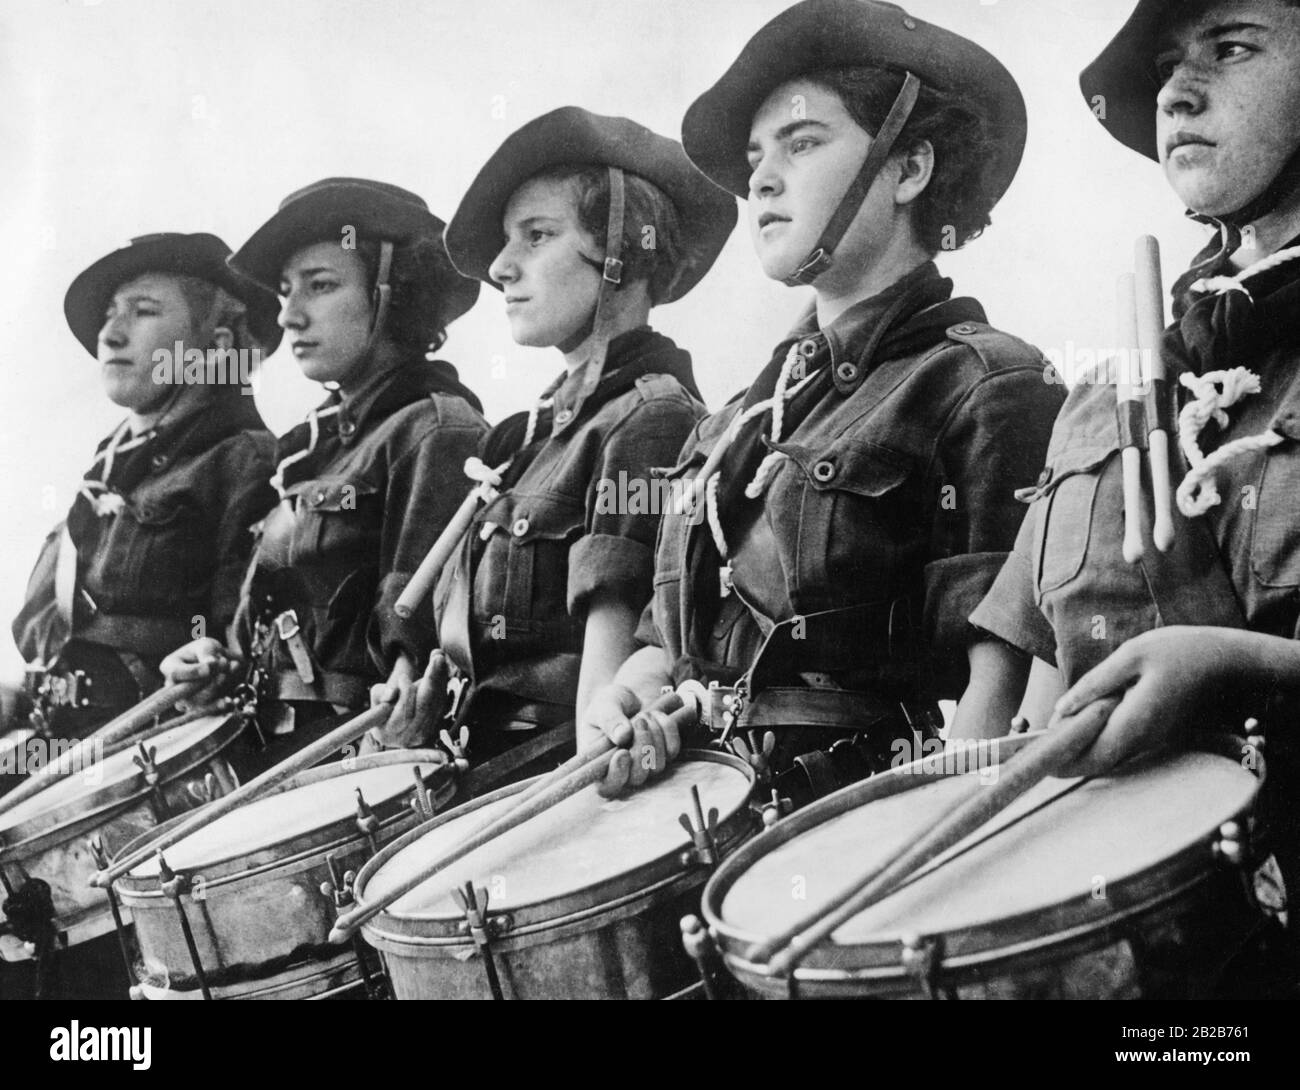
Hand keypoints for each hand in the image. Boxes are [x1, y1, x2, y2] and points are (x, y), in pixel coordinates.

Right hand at [160, 638, 240, 706]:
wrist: (221, 664)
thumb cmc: (209, 652)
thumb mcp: (206, 645)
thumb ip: (207, 653)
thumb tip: (210, 664)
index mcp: (170, 667)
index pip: (176, 674)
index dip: (194, 672)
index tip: (211, 666)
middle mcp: (173, 687)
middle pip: (186, 691)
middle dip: (207, 681)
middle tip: (225, 665)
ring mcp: (185, 700)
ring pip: (198, 702)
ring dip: (217, 688)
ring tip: (230, 669)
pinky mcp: (199, 709)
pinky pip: (208, 712)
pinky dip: (220, 704)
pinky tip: (229, 699)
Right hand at [367, 650, 448, 749]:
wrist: (391, 725)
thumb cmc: (381, 706)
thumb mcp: (375, 697)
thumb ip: (381, 694)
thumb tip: (392, 694)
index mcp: (389, 732)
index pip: (403, 711)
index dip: (405, 692)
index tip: (402, 676)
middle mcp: (409, 737)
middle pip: (425, 706)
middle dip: (431, 680)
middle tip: (437, 657)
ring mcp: (423, 733)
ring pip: (435, 703)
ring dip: (439, 679)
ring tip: (438, 657)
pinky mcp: (434, 726)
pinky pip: (441, 703)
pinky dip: (442, 685)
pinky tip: (441, 669)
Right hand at [579, 685, 686, 798]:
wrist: (630, 697)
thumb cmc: (610, 704)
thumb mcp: (603, 705)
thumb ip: (609, 719)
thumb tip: (622, 736)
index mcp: (599, 765)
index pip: (607, 786)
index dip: (617, 776)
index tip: (623, 753)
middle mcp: (623, 771)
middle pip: (637, 777)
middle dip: (642, 747)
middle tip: (638, 720)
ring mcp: (645, 765)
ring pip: (657, 765)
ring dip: (654, 736)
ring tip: (644, 715)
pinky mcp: (663, 755)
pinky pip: (672, 750)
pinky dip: (668, 730)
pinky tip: (658, 715)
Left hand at [1049, 626, 1241, 776]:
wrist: (1226, 659)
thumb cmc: (1179, 651)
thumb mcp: (1131, 656)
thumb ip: (1095, 684)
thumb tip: (1061, 708)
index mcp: (1135, 722)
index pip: (1091, 757)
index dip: (1061, 762)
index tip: (1034, 757)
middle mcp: (1142, 738)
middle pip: (1096, 762)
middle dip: (1063, 759)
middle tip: (1031, 747)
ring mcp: (1150, 737)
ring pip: (1107, 754)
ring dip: (1077, 748)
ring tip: (1047, 733)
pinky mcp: (1153, 730)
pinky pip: (1118, 742)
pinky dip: (1094, 738)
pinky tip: (1078, 721)